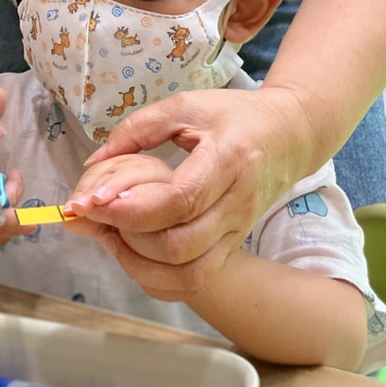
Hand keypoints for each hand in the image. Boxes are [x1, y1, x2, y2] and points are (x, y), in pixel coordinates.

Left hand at [78, 86, 312, 298]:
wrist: (291, 135)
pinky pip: (197, 279)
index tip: (99, 201)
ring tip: (114, 238)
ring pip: (190, 273)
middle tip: (99, 218)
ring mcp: (238, 231)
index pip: (181, 200)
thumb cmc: (236, 116)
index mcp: (228, 161)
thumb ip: (138, 129)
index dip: (135, 208)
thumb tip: (94, 161)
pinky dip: (161, 280)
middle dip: (130, 239)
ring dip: (142, 265)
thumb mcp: (187, 106)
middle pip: (181, 245)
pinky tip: (137, 257)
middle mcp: (237, 203)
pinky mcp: (233, 246)